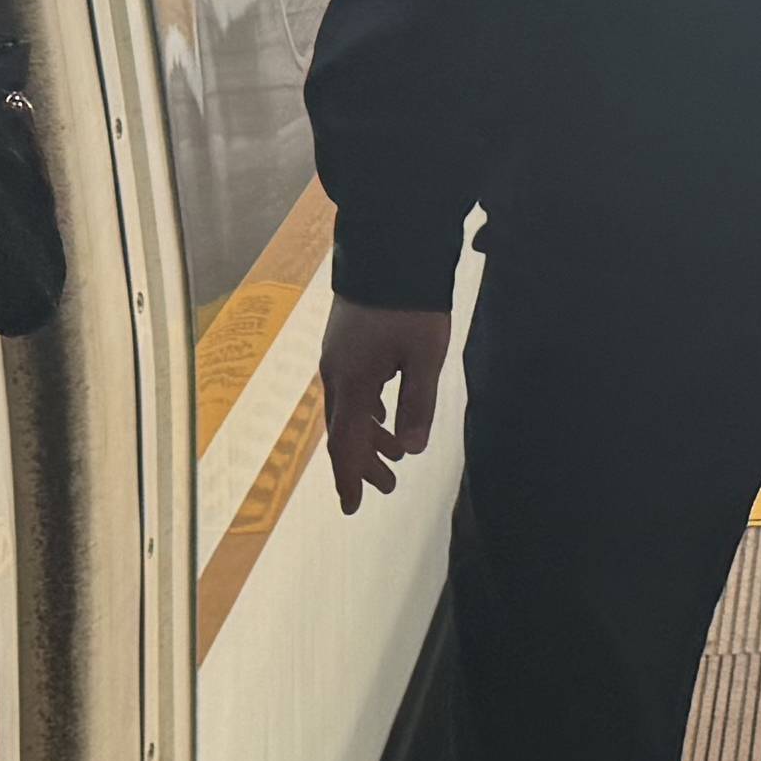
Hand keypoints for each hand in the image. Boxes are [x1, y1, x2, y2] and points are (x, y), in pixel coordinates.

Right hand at [319, 297, 451, 510]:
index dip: (349, 478)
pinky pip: (351, 390)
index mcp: (353, 383)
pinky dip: (367, 411)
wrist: (389, 253)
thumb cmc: (410, 306)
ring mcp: (337, 357)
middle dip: (365, 462)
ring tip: (396, 454)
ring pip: (348, 410)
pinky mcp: (344, 343)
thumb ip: (417, 404)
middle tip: (389, 486)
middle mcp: (337, 374)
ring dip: (370, 436)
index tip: (353, 507)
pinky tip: (383, 415)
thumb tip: (412, 449)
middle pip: (345, 431)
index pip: (345, 443)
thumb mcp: (424, 358)